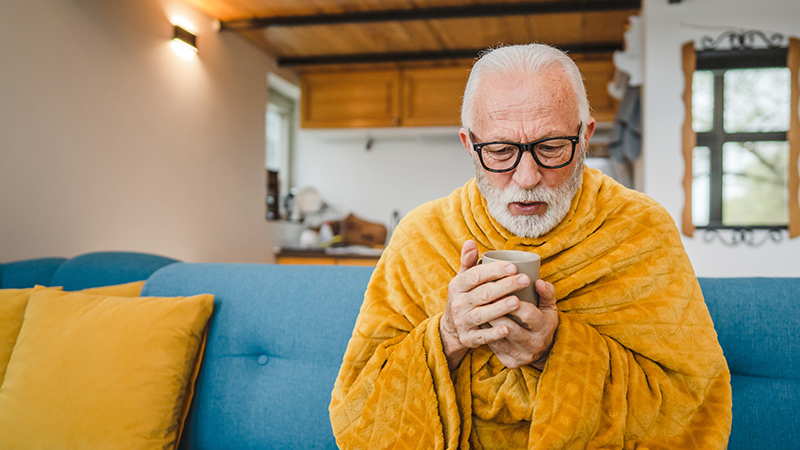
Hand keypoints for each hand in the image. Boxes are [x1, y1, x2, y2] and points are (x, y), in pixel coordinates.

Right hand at [439, 240, 533, 370]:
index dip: (494, 271)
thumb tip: (470, 242)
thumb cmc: (465, 297)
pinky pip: (481, 336)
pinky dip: (494, 333)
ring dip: (500, 308)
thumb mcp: (463, 279)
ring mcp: (462, 322)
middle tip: (524, 280)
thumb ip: (467, 261)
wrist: (452, 328)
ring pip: (482, 314)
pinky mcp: (468, 338)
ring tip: (517, 302)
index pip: (476, 275)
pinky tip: (507, 329)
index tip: (513, 267)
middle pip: (483, 294)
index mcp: (457, 286)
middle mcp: (458, 303)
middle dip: (504, 286)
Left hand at [485, 279, 557, 369]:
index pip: (528, 313)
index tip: (501, 290)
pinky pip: (493, 346)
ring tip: (478, 308)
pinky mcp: (510, 362)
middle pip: (510, 327)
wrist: (543, 352)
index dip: (512, 302)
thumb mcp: (549, 308)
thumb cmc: (543, 322)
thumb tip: (537, 281)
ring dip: (487, 322)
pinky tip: (479, 321)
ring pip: (498, 338)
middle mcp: (534, 344)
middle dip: (496, 312)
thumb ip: (547, 293)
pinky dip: (485, 332)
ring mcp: (521, 355)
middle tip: (484, 298)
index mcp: (544, 328)